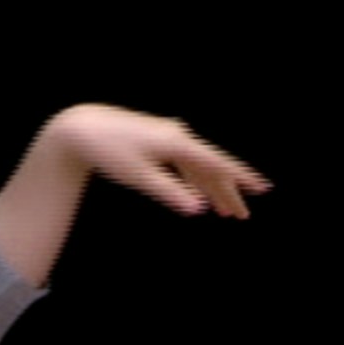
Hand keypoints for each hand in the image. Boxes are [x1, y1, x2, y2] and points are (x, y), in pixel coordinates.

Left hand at [52, 105, 269, 217]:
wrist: (80, 128)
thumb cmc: (108, 152)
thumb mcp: (140, 177)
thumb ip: (171, 193)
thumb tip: (198, 208)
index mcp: (178, 144)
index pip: (218, 164)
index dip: (242, 179)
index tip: (263, 189)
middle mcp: (179, 136)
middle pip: (212, 168)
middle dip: (228, 193)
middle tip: (242, 216)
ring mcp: (169, 136)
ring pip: (199, 166)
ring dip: (212, 189)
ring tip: (224, 211)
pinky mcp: (158, 139)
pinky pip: (186, 162)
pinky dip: (195, 179)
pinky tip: (200, 192)